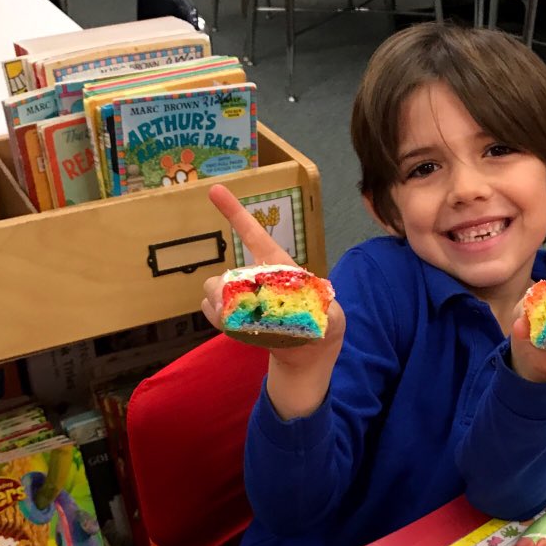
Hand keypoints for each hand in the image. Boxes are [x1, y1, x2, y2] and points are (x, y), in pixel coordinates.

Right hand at [203, 184, 344, 418]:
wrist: (308, 355)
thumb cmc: (324, 327)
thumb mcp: (334, 318)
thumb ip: (328, 312)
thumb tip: (318, 312)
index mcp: (278, 266)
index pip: (256, 236)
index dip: (236, 213)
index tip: (215, 190)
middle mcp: (255, 277)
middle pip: (226, 273)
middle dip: (228, 290)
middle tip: (249, 311)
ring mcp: (240, 297)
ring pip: (213, 291)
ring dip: (222, 307)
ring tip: (247, 323)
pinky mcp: (231, 317)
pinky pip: (210, 311)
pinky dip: (218, 319)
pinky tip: (237, 328)